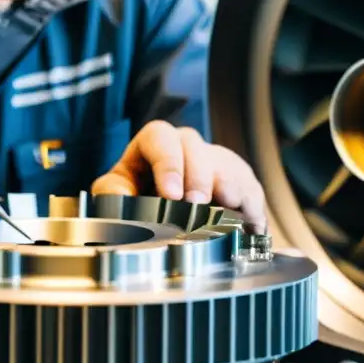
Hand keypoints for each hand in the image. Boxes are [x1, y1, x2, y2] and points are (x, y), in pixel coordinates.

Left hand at [91, 121, 266, 231]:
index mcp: (152, 145)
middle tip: (195, 205)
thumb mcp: (117, 194)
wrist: (164, 216)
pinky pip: (250, 190)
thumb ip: (112, 192)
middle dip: (197, 176)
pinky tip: (250, 226)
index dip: (167, 162)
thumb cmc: (136, 200)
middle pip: (194, 146)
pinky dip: (250, 209)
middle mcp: (186, 148)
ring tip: (228, 206)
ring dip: (228, 186)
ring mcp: (215, 164)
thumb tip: (118, 197)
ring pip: (226, 165)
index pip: (159, 136)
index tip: (171, 195)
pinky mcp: (239, 185)